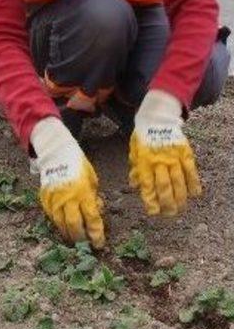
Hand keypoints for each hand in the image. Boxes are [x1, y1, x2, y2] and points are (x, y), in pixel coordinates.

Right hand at [30, 117, 105, 248]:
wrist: (56, 152)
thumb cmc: (78, 164)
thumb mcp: (92, 179)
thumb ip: (94, 197)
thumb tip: (97, 211)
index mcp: (84, 192)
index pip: (92, 218)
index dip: (96, 234)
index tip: (99, 244)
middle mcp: (69, 197)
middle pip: (74, 225)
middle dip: (81, 238)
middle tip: (85, 245)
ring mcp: (55, 198)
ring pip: (60, 224)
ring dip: (68, 234)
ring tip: (73, 240)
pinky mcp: (45, 198)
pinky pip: (51, 216)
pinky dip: (57, 224)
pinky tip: (62, 227)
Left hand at [129, 89, 200, 216]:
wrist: (156, 115)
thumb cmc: (143, 134)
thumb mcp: (134, 149)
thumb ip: (135, 167)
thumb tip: (134, 185)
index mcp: (144, 161)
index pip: (147, 185)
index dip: (150, 200)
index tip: (153, 212)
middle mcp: (159, 160)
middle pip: (164, 186)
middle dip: (167, 203)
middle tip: (169, 214)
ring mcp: (173, 156)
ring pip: (178, 181)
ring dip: (180, 197)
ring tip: (180, 208)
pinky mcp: (184, 151)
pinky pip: (190, 170)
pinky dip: (194, 183)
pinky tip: (194, 194)